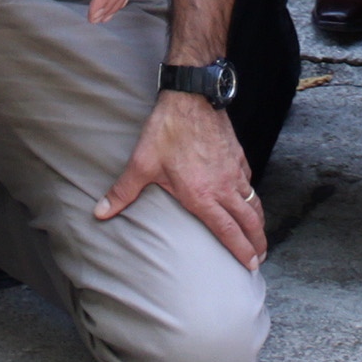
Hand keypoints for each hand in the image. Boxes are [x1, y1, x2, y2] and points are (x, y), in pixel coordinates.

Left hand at [98, 86, 266, 267]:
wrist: (191, 96)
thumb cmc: (167, 130)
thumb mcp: (142, 163)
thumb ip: (123, 192)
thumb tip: (100, 213)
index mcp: (203, 195)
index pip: (228, 232)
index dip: (242, 251)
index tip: (252, 265)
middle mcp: (224, 186)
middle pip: (249, 221)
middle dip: (257, 242)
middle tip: (261, 257)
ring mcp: (234, 170)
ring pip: (254, 202)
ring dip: (259, 222)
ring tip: (260, 234)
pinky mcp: (238, 155)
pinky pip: (249, 182)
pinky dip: (253, 196)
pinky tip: (249, 198)